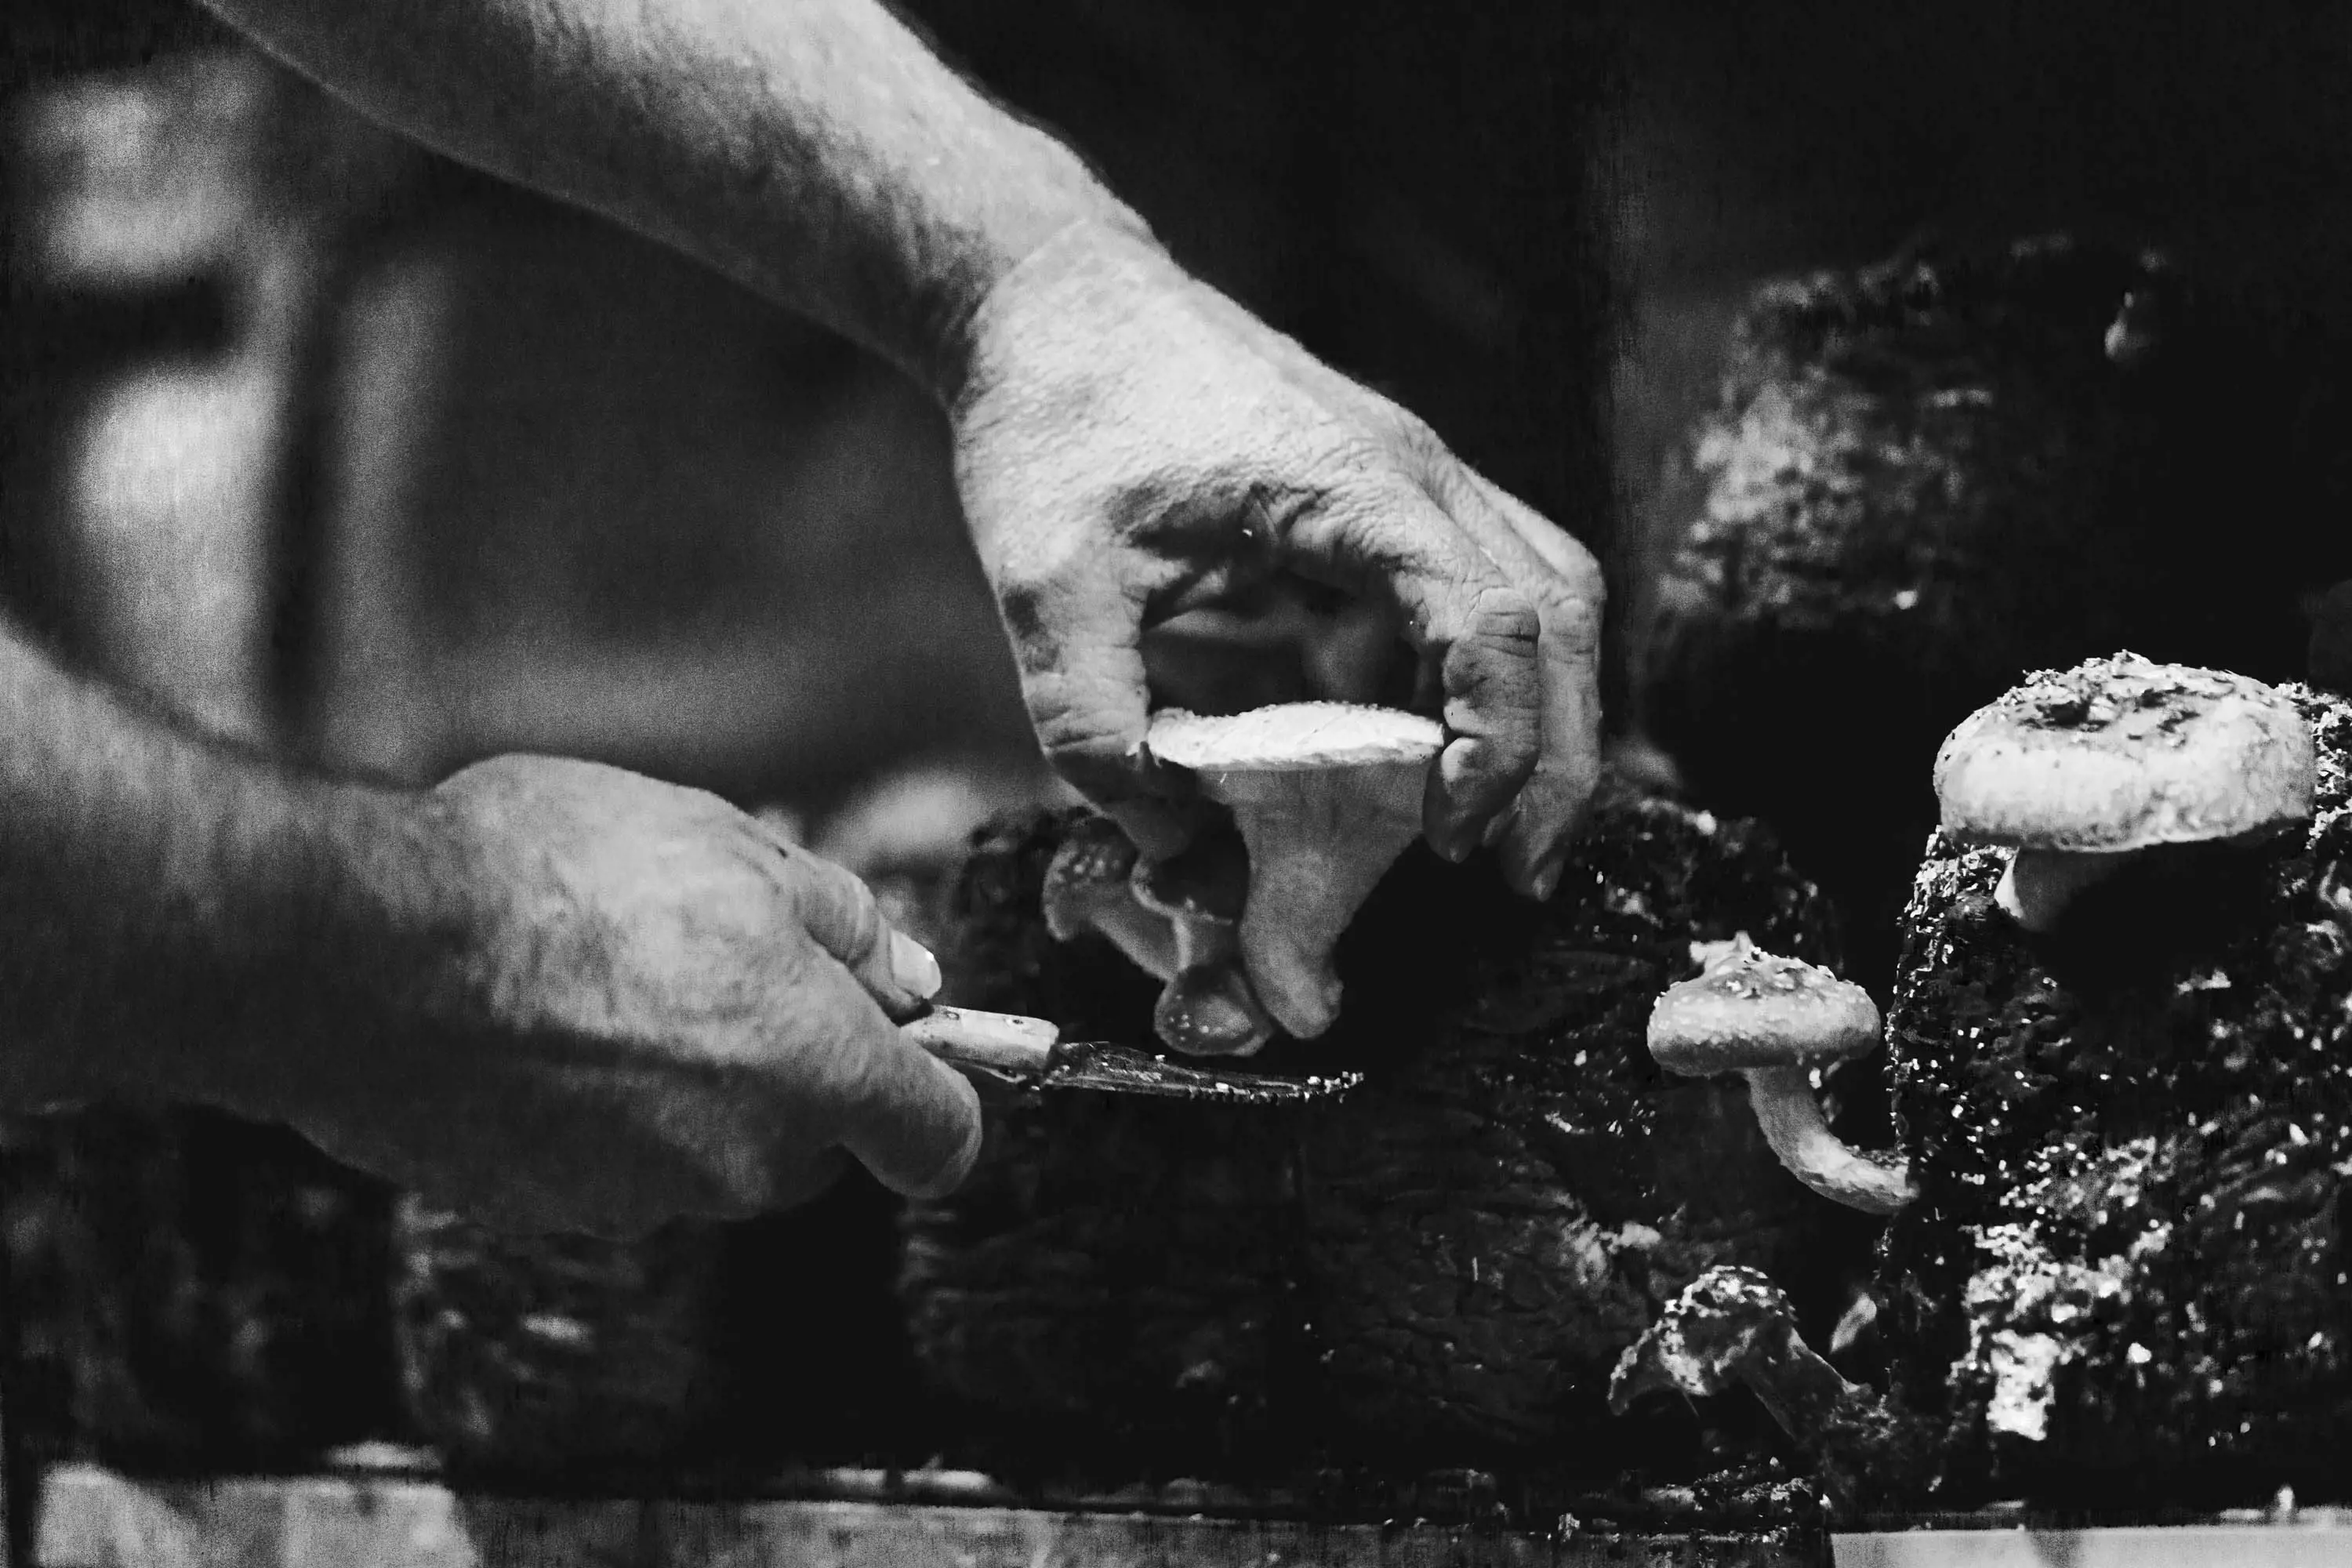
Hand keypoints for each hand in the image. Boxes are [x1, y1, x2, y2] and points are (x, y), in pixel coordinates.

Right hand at [267, 756, 981, 1238]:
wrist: (365, 955)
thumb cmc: (556, 879)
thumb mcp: (732, 847)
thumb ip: (845, 924)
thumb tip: (909, 978)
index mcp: (813, 1069)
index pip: (937, 1136)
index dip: (941, 1092)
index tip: (914, 1049)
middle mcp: (741, 1160)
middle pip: (816, 1139)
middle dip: (795, 1067)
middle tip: (721, 958)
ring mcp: (639, 1198)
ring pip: (711, 1149)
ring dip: (689, 1081)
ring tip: (606, 973)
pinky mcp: (546, 1210)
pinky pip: (612, 1161)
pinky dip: (600, 1107)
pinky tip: (538, 1023)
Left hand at [948, 224, 1603, 988]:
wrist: (1052, 301)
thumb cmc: (1056, 418)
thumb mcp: (1042, 586)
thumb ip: (1098, 727)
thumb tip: (1176, 855)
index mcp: (1351, 484)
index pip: (1488, 615)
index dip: (1495, 739)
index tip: (1449, 839)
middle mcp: (1412, 475)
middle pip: (1555, 612)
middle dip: (1557, 754)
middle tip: (1517, 873)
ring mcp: (1407, 484)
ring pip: (1541, 596)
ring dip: (1538, 715)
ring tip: (1496, 831)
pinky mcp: (1380, 507)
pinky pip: (1475, 592)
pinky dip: (1476, 681)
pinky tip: (1433, 758)